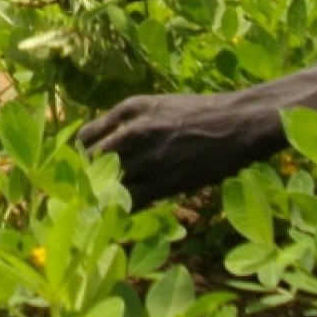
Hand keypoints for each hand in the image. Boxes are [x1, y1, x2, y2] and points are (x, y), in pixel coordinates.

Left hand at [78, 91, 276, 206]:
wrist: (236, 123)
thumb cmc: (199, 113)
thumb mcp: (158, 105)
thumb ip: (129, 121)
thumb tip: (102, 143)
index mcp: (130, 109)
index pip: (86, 136)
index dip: (79, 154)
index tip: (80, 165)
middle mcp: (134, 131)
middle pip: (91, 161)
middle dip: (86, 176)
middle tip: (86, 189)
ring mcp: (149, 158)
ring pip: (109, 183)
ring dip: (104, 194)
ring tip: (101, 204)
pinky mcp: (165, 182)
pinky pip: (131, 201)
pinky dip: (123, 208)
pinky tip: (123, 211)